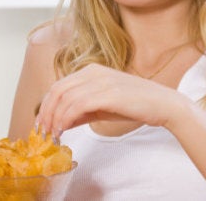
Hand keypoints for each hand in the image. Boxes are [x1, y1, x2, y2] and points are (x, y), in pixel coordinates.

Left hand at [35, 63, 184, 136]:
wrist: (163, 104)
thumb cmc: (135, 105)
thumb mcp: (103, 107)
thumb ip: (82, 111)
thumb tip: (60, 122)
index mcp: (91, 71)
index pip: (59, 86)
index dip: (46, 105)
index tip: (42, 124)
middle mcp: (94, 72)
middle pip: (58, 90)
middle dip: (46, 112)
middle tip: (43, 132)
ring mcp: (101, 81)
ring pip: (65, 98)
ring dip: (54, 118)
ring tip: (53, 135)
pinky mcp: (108, 93)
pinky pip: (78, 105)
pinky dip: (66, 118)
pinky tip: (64, 130)